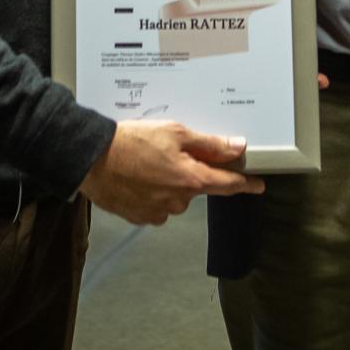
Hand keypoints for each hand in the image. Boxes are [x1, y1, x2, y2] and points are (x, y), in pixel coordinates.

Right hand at [80, 120, 264, 225]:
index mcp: (191, 180)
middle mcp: (179, 201)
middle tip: (171, 151)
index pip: (228, 185)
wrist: (92, 158)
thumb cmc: (132, 142)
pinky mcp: (140, 217)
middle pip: (197, 186)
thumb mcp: (175, 132)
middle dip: (191, 171)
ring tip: (148, 161)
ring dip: (170, 180)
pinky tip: (139, 175)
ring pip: (176, 195)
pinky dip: (153, 191)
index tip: (257, 185)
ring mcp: (159, 212)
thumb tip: (237, 147)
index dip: (244, 183)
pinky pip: (157, 204)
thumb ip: (209, 143)